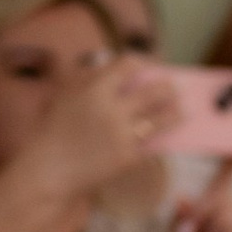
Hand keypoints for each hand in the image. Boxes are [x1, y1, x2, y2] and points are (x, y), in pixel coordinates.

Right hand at [31, 54, 173, 202]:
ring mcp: (123, 134)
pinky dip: (165, 135)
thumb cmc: (53, 129)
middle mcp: (112, 110)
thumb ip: (88, 78)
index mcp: (94, 89)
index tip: (152, 65)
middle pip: (153, 91)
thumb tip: (112, 65)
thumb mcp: (65, 95)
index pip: (129, 65)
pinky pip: (154, 143)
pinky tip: (172, 132)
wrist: (50, 168)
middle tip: (174, 86)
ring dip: (175, 111)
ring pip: (161, 118)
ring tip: (181, 108)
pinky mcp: (128, 157)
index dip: (145, 62)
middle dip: (168, 87)